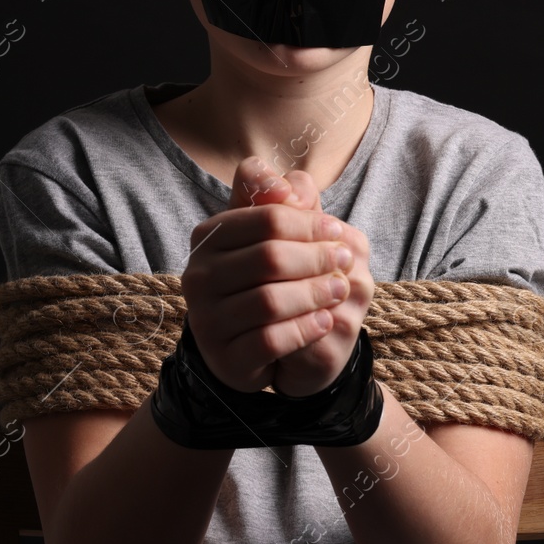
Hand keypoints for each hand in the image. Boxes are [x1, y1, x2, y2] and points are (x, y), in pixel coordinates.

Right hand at [179, 157, 364, 395]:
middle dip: (316, 258)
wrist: (250, 344)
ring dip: (314, 294)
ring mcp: (206, 320)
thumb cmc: (265, 277)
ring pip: (269, 301)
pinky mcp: (223, 358)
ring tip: (340, 290)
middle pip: (269, 258)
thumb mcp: (276, 235)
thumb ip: (285, 202)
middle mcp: (198, 276)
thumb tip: (289, 186)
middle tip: (345, 261)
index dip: (308, 223)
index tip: (337, 231)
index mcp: (209, 237)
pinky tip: (325, 321)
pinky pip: (269, 341)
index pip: (266, 218)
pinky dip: (303, 329)